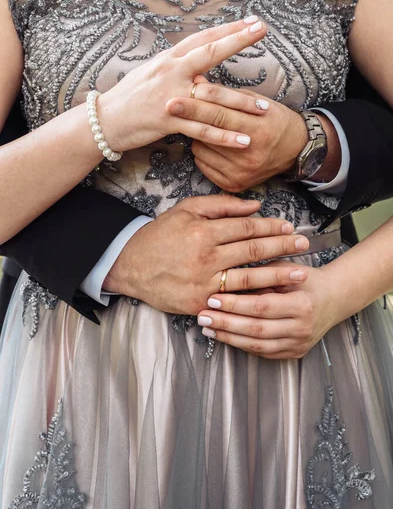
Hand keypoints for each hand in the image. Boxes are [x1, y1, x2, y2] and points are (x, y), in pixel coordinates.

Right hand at [98, 18, 267, 152]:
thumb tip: (199, 64)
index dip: (227, 28)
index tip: (251, 20)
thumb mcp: (152, 73)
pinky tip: (244, 140)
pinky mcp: (169, 121)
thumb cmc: (130, 97)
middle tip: (263, 30)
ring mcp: (170, 96)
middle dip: (238, 40)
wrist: (105, 120)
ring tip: (265, 108)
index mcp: (168, 59)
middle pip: (209, 52)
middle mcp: (171, 72)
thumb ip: (177, 68)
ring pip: (211, 97)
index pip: (202, 38)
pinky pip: (202, 130)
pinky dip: (224, 137)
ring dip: (240, 103)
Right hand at [103, 196, 309, 315]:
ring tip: (300, 272)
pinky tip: (272, 296)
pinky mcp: (200, 303)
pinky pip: (233, 301)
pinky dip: (254, 299)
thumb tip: (254, 205)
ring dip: (278, 275)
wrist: (131, 266)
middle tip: (305, 245)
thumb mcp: (185, 209)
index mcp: (204, 231)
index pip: (246, 228)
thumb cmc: (160, 236)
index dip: (271, 227)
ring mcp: (203, 282)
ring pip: (249, 278)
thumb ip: (221, 205)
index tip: (288, 227)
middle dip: (282, 248)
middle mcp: (206, 257)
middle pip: (253, 251)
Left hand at [166, 76, 339, 190]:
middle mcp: (249, 155)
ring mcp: (240, 173)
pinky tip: (210, 145)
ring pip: (201, 150)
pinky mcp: (233, 184)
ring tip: (207, 127)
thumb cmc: (273, 119)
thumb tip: (196, 81)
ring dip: (198, 136)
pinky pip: (203, 166)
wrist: (294, 150)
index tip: (174, 99)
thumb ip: (225, 94)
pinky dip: (202, 153)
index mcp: (258, 130)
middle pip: (208, 134)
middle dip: (189, 118)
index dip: (195, 107)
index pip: (219, 116)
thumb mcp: (255, 101)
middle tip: (170, 105)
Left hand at [197, 262, 339, 359]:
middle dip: (225, 323)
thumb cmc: (304, 278)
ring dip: (229, 337)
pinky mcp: (294, 353)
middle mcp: (302, 328)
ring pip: (258, 344)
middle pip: (257, 328)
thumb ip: (261, 275)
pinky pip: (263, 352)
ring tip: (208, 327)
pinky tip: (224, 336)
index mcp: (302, 304)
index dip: (234, 304)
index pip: (261, 306)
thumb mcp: (286, 268)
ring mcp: (299, 343)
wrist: (334, 298)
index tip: (212, 298)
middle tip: (202, 316)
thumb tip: (227, 278)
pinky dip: (241, 344)